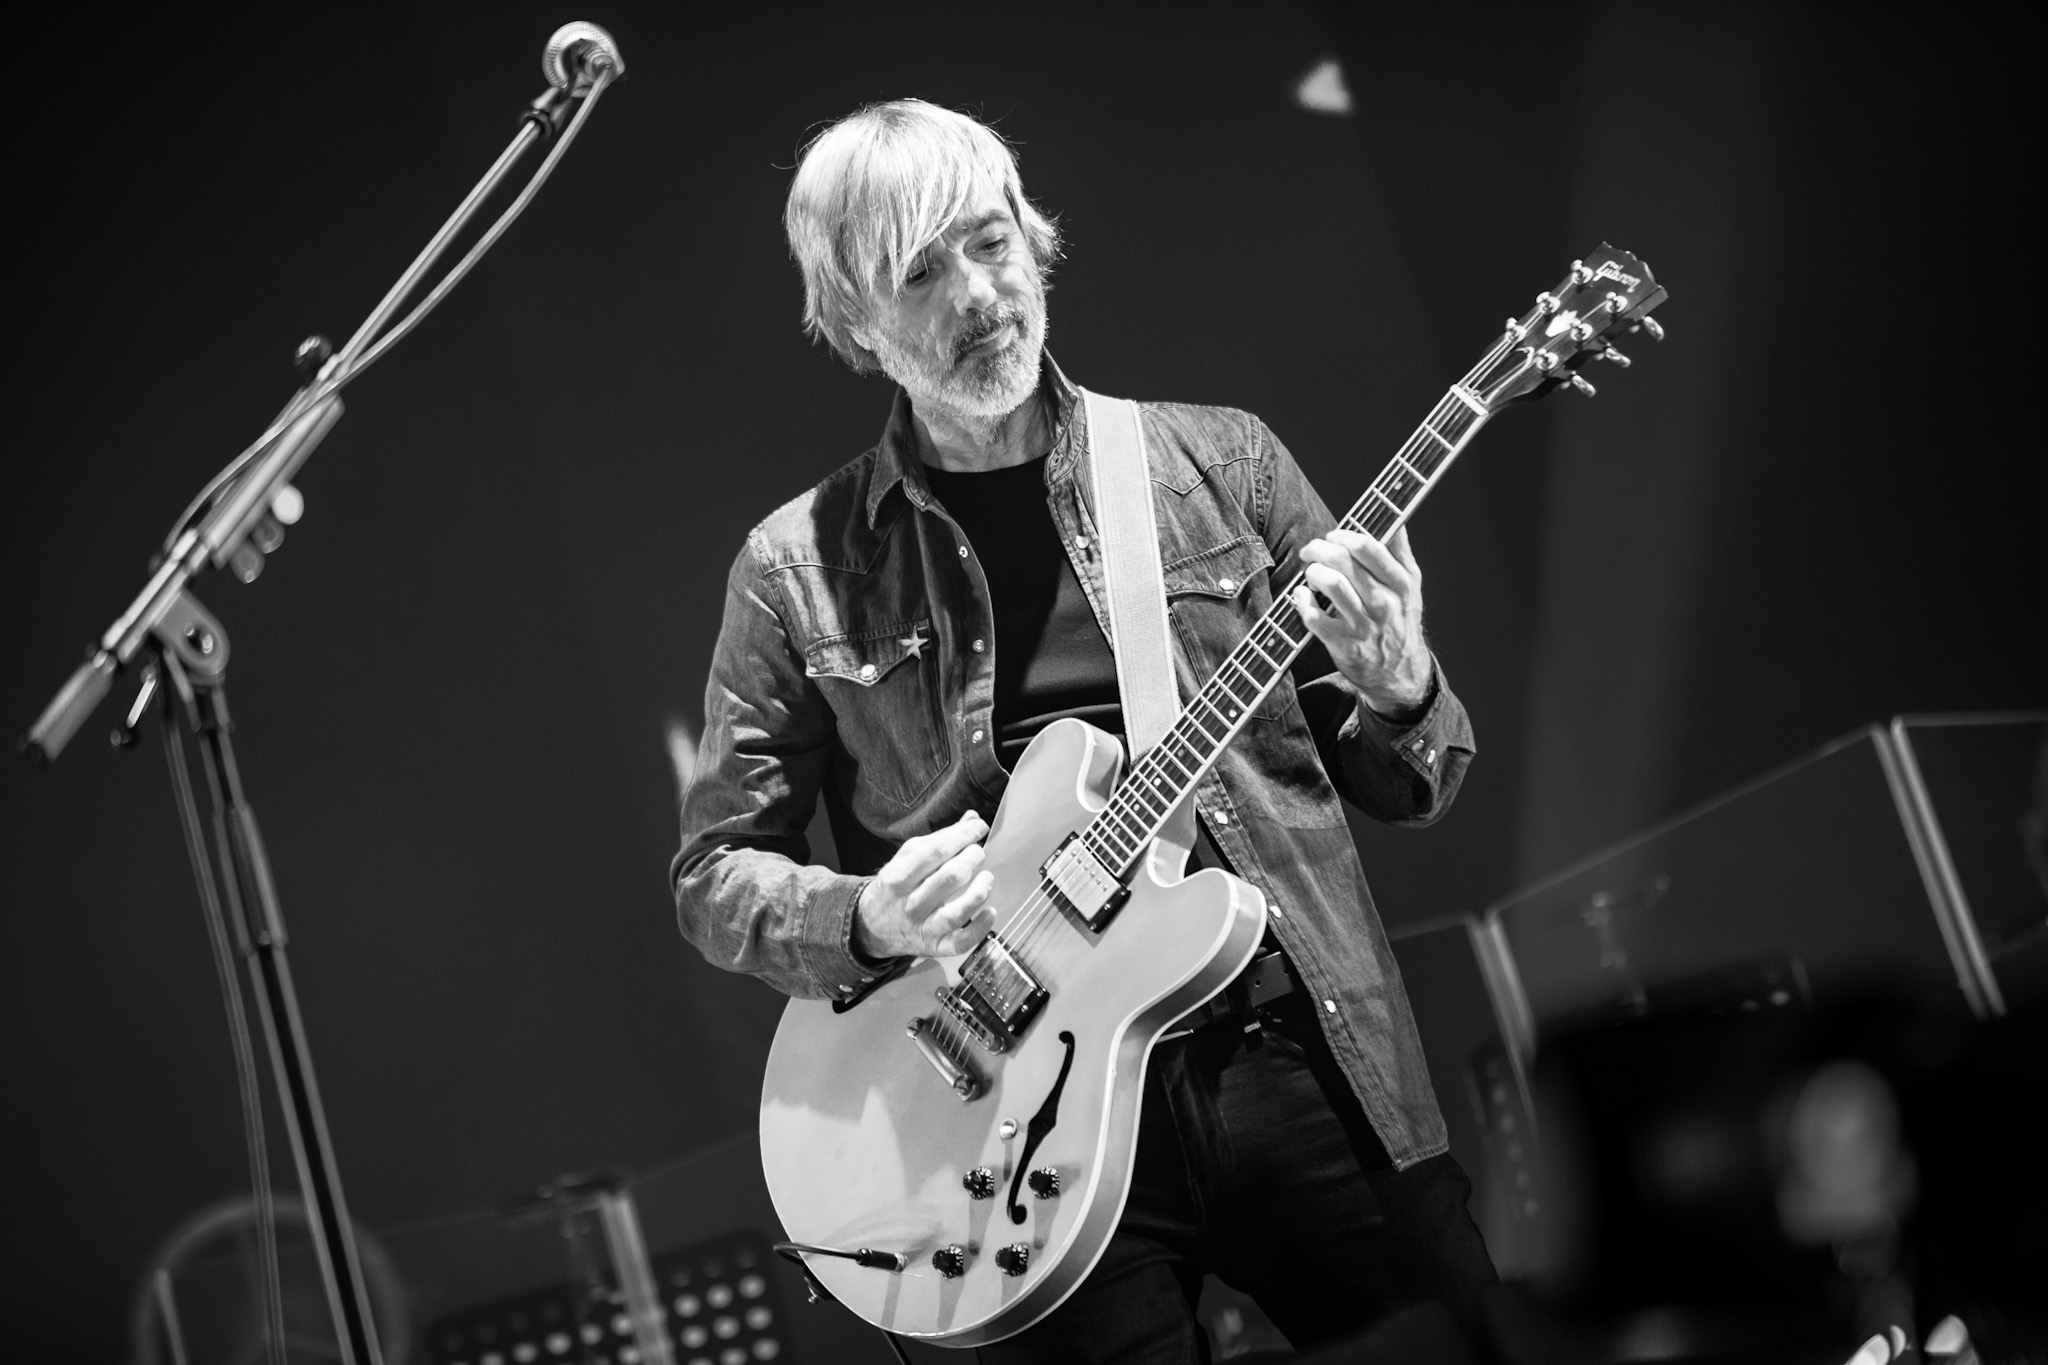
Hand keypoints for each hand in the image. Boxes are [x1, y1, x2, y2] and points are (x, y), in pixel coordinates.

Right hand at [854, 810, 995, 958]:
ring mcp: (923, 928)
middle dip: (972, 859)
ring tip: (987, 877)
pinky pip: (960, 942)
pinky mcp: (935, 947)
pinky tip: (990, 912)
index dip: (963, 836)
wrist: (871, 926)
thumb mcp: (907, 858)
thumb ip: (940, 839)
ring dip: (979, 892)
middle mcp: (910, 903)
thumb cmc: (896, 887)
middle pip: (950, 878)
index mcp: (899, 876)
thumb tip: (972, 819)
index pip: (936, 852)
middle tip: (978, 853)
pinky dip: (979, 928)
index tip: (979, 827)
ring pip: (956, 913)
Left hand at [1291, 524, 1431, 714]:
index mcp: (1401, 583)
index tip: (1333, 537)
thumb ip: (1400, 552)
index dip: (1343, 536)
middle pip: (1344, 561)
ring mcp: (1363, 625)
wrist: (1398, 672)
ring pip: (1331, 584)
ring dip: (1313, 573)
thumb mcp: (1410, 587)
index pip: (1368, 546)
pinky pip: (1314, 616)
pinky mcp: (1343, 644)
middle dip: (1319, 549)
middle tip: (1311, 551)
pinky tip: (1303, 597)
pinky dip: (1302, 602)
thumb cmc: (1399, 621)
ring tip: (1311, 574)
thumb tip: (1393, 519)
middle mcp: (1384, 603)